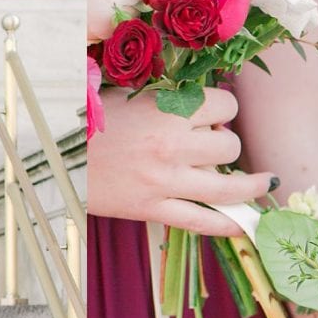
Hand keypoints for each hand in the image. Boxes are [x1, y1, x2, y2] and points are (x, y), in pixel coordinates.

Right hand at [85, 86, 275, 234]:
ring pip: (227, 188)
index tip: (213, 116)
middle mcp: (171, 146)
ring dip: (250, 186)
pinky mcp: (151, 210)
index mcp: (165, 110)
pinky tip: (245, 222)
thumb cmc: (89, 120)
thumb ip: (168, 97)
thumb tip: (207, 107)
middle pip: (229, 147)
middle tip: (210, 145)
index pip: (224, 107)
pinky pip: (202, 222)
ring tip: (264, 183)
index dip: (223, 111)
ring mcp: (163, 182)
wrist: (53, 154)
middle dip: (226, 145)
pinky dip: (228, 224)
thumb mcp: (128, 93)